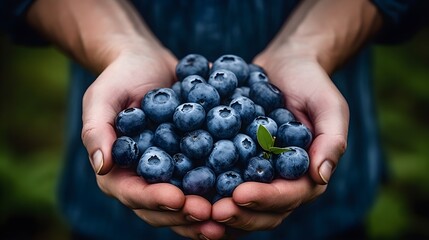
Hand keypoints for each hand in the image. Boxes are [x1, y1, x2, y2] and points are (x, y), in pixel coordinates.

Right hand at [81, 48, 224, 238]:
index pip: (134, 194)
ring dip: (207, 213)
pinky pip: (207, 179)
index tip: (178, 199)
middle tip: (209, 214)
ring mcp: (171, 174)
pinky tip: (243, 189)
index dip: (155, 200)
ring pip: (187, 203)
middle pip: (163, 209)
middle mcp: (145, 179)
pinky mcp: (193, 162)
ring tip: (230, 212)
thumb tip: (101, 166)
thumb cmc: (120, 78)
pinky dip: (223, 189)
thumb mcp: (102, 97)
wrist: (148, 63)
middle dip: (185, 215)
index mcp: (118, 171)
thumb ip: (97, 130)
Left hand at [211, 51, 348, 236]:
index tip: (240, 194)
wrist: (285, 65)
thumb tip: (321, 176)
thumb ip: (332, 140)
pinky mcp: (236, 161)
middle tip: (212, 211)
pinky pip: (221, 179)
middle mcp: (281, 180)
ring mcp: (257, 173)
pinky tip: (184, 186)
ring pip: (239, 205)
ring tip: (194, 207)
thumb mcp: (329, 105)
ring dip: (218, 210)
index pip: (287, 197)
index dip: (265, 200)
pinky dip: (206, 188)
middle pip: (262, 211)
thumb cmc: (311, 82)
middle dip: (238, 214)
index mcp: (306, 175)